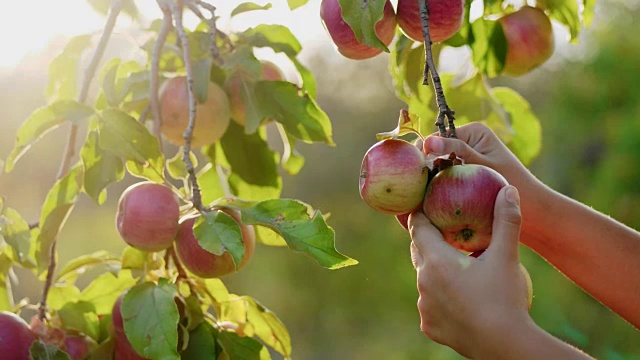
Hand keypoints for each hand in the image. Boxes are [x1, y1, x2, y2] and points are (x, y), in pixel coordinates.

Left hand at [409, 185, 532, 357]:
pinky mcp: (430, 326)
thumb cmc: (504, 298)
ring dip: (437, 272)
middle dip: (430, 241)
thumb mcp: (507, 256)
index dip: (423, 214)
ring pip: (425, 280)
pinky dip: (441, 298)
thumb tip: (508, 189)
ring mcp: (424, 306)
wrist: (505, 346)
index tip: (429, 206)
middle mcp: (423, 281)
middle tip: (446, 234)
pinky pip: (431, 305)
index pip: (418, 227)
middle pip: (419, 251)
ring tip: (457, 268)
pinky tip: (458, 297)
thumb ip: (506, 220)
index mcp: (436, 260)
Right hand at [423, 123, 548, 246]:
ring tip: (415, 195)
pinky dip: (437, 188)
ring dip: (429, 179)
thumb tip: (428, 141)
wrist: (532, 209)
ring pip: (438, 167)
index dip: (423, 152)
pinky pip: (445, 179)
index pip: (439, 138)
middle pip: (436, 152)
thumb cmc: (512, 183)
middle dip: (424, 166)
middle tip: (412, 186)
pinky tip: (426, 202)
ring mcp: (464, 159)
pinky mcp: (464, 176)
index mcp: (473, 131)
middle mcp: (468, 141)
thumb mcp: (482, 165)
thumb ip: (455, 151)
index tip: (411, 170)